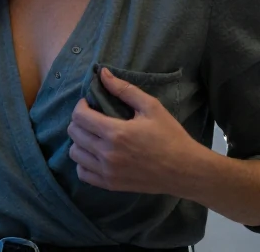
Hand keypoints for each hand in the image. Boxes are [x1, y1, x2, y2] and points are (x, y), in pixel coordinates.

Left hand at [67, 67, 206, 195]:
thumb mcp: (151, 107)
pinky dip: (83, 162)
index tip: (89, 103)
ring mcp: (107, 172)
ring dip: (79, 141)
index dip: (81, 106)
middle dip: (79, 120)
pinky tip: (94, 154)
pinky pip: (83, 173)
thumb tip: (103, 73)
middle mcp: (107, 154)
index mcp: (116, 133)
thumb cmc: (170, 136)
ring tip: (93, 135)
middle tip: (92, 117)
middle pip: (74, 133)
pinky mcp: (111, 185)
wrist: (185, 170)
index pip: (79, 116)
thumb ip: (124, 89)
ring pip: (74, 153)